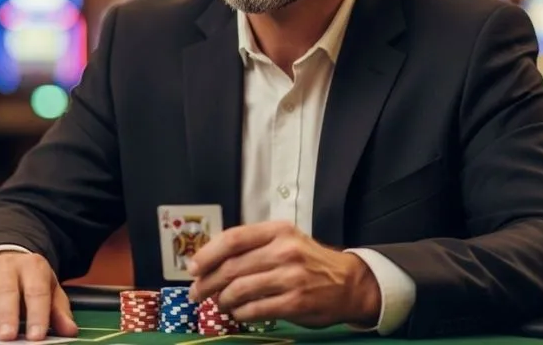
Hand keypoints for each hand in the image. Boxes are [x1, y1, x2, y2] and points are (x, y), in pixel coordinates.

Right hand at [0, 251, 77, 341]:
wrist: (5, 263)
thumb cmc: (31, 283)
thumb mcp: (49, 290)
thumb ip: (58, 311)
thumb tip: (70, 331)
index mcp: (32, 266)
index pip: (36, 291)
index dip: (37, 314)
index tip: (37, 336)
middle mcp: (5, 268)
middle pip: (5, 291)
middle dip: (6, 316)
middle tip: (8, 337)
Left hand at [187, 221, 380, 327]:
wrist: (349, 283)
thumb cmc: (309, 261)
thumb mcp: (284, 240)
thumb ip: (253, 245)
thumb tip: (210, 258)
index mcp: (278, 230)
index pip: (233, 239)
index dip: (207, 254)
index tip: (193, 267)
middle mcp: (284, 250)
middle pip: (232, 267)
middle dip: (208, 282)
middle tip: (196, 292)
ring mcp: (291, 277)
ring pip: (240, 289)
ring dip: (222, 300)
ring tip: (218, 303)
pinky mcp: (296, 302)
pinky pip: (255, 309)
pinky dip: (240, 312)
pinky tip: (237, 312)